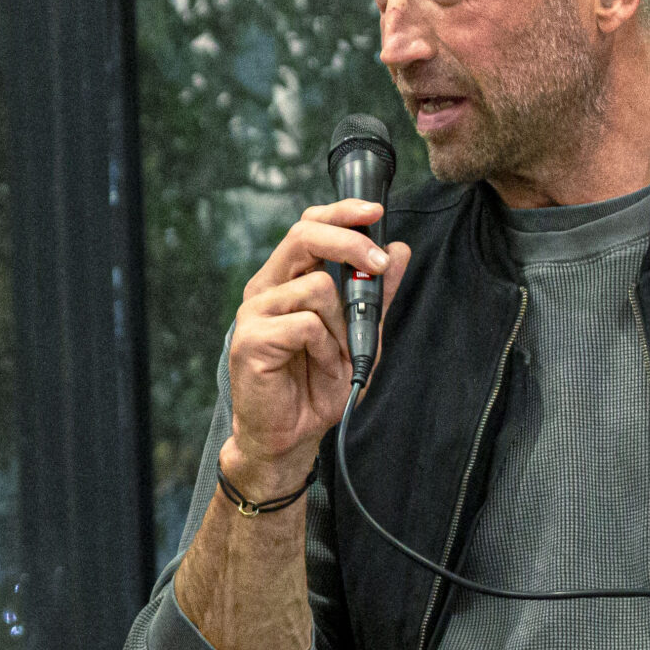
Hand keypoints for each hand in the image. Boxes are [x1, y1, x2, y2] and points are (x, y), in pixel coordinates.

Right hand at [224, 200, 411, 490]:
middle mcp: (266, 288)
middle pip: (304, 236)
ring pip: (316, 288)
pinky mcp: (251, 339)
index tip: (375, 212)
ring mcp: (254, 312)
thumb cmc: (317, 386)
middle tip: (377, 266)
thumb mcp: (360, 334)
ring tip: (335, 355)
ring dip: (342, 325)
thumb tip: (399, 250)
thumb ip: (376, 294)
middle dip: (349, 245)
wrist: (289, 437)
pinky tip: (319, 367)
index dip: (341, 212)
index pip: (308, 226)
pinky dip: (325, 349)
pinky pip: (306, 325)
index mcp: (287, 280)